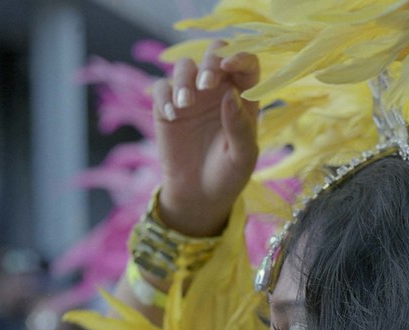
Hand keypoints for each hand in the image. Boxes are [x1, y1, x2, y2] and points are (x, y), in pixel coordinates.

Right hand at [151, 41, 260, 236]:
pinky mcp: (167, 107)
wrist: (199, 197)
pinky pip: (161, 88)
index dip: (240, 56)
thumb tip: (230, 94)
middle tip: (206, 84)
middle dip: (209, 62)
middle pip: (213, 54)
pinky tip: (172, 116)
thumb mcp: (242, 156)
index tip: (229, 65)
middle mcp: (218, 90)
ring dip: (184, 79)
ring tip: (185, 106)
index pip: (247, 64)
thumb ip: (240, 126)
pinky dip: (164, 96)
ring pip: (184, 66)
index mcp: (243, 97)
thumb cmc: (229, 175)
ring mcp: (191, 96)